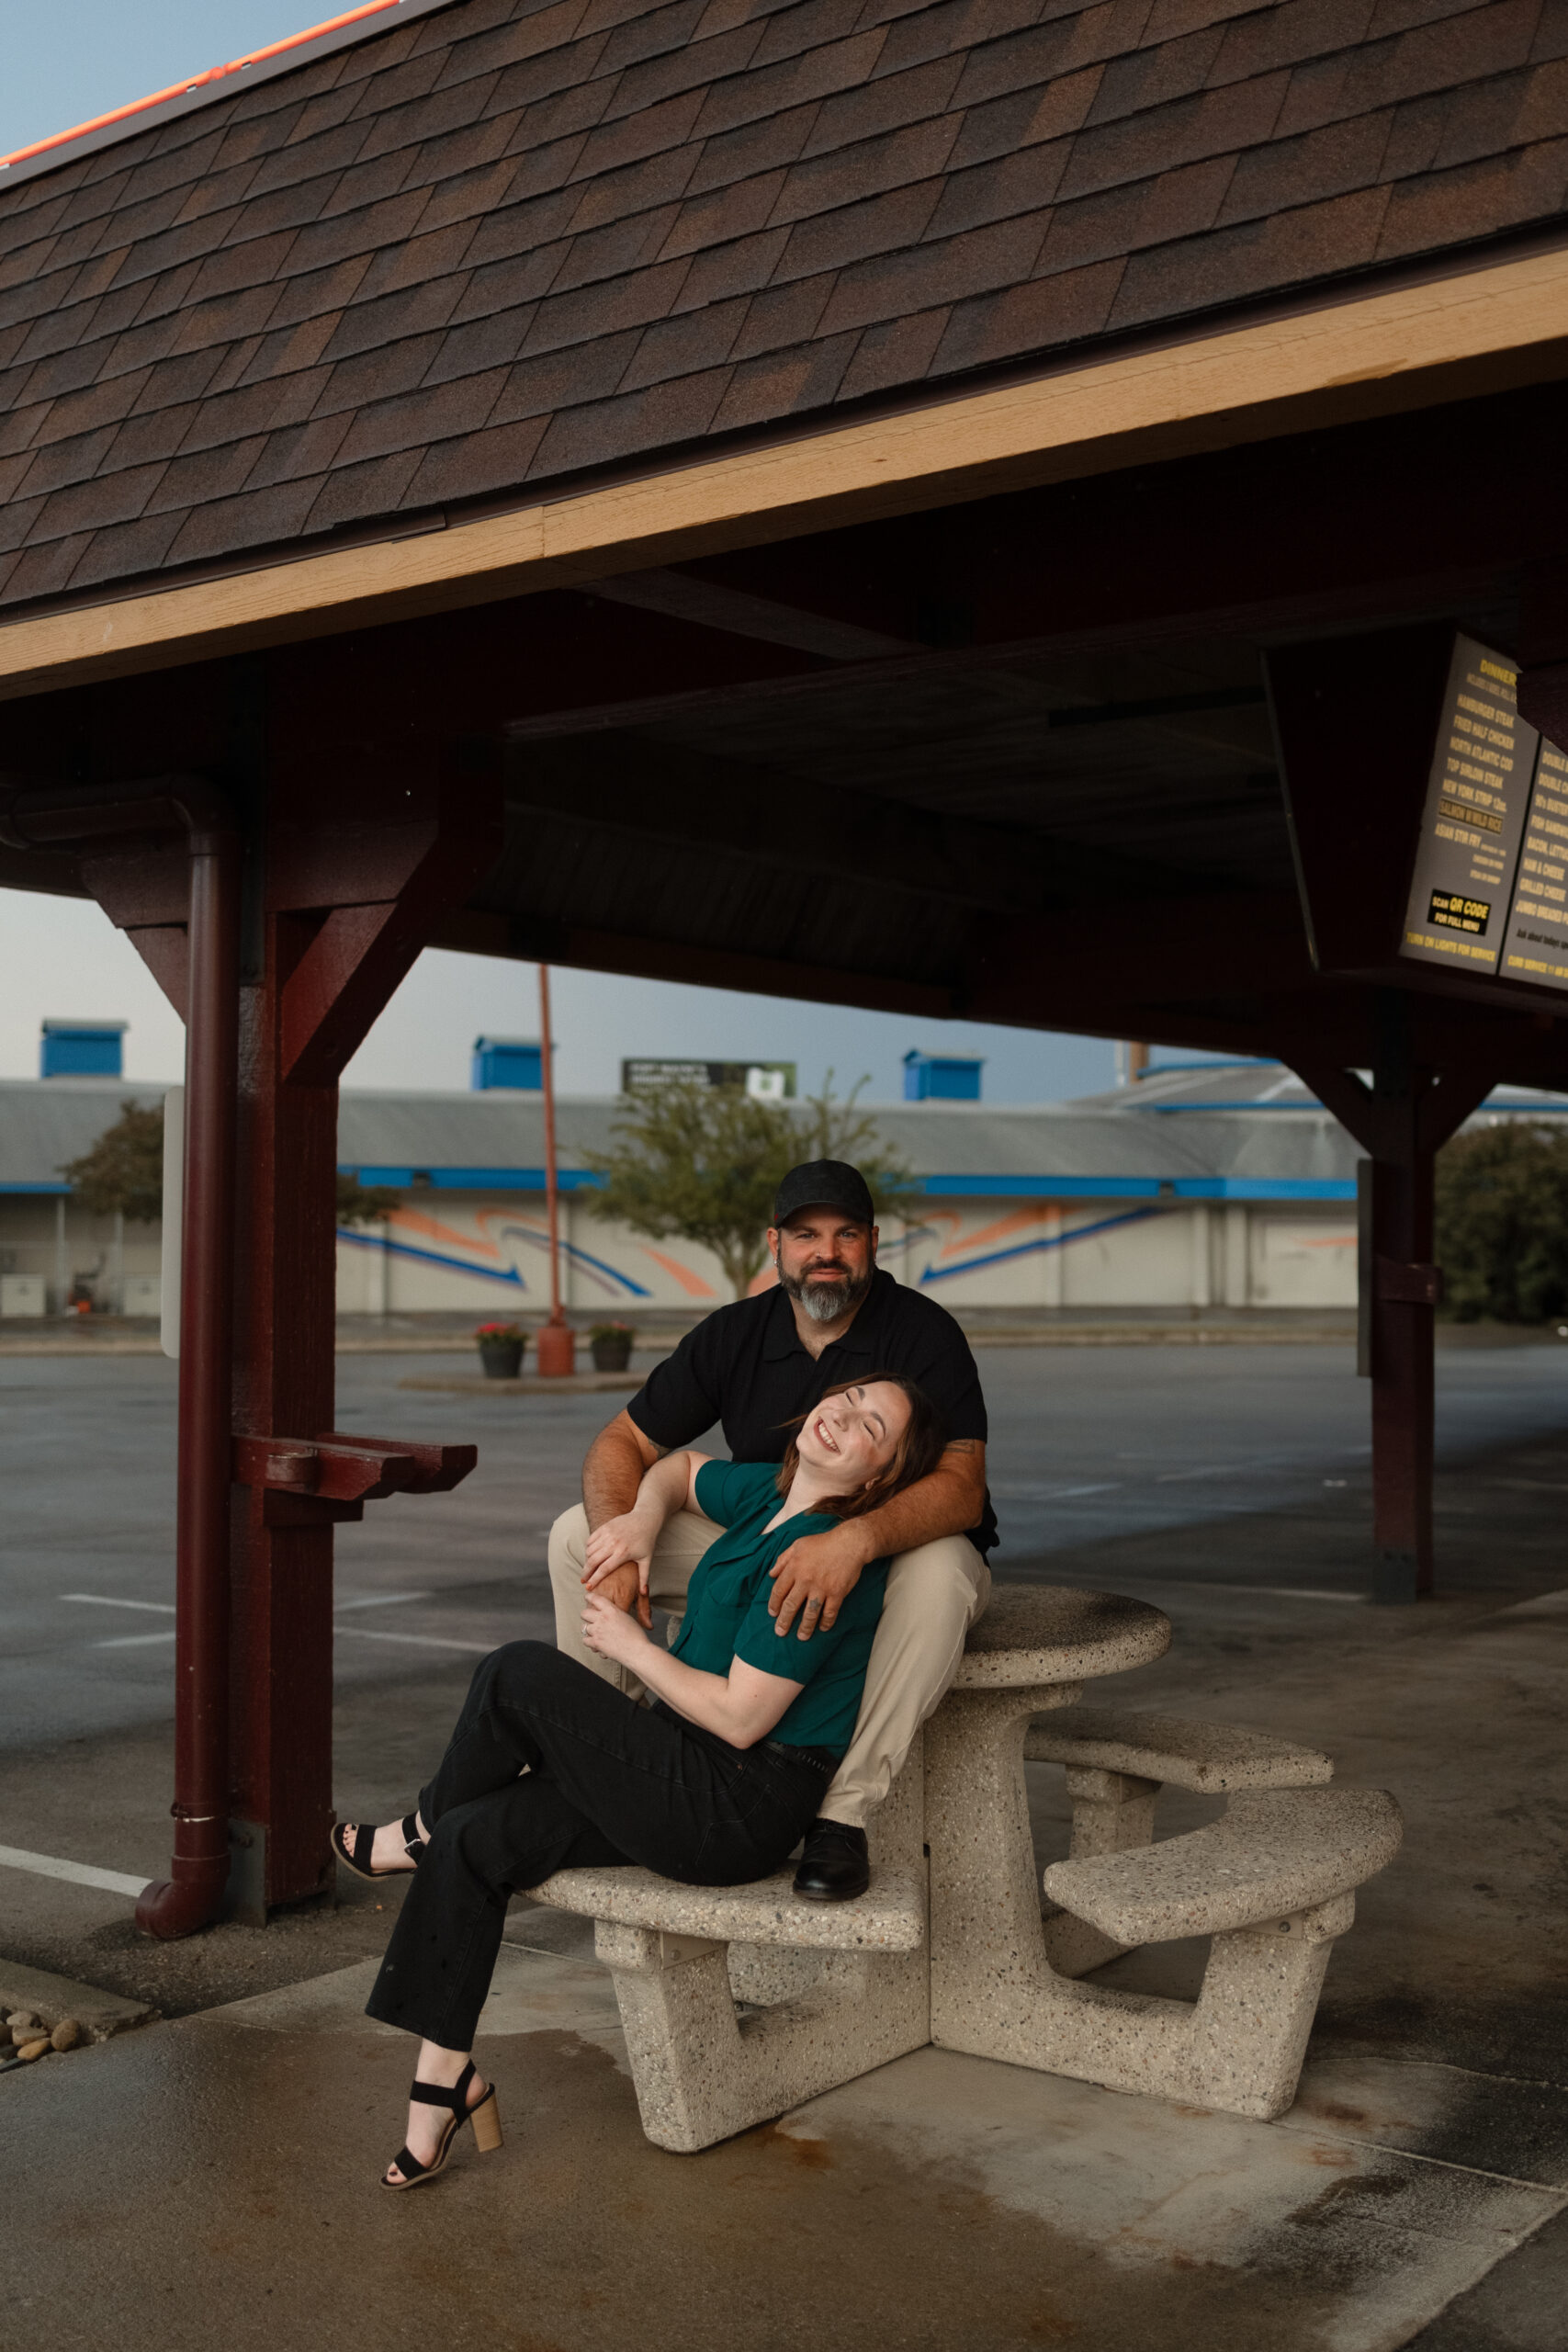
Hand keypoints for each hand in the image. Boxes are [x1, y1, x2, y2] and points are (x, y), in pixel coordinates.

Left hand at [582, 1587, 650, 1666]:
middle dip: (586, 1616)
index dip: (589, 1597)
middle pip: (584, 1613)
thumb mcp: (627, 1618)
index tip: (587, 1598)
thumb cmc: (636, 1636)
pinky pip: (585, 1640)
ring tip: (595, 1633)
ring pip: (584, 1628)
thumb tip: (610, 1613)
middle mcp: (602, 1618)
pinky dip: (589, 1642)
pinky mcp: (596, 1642)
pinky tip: (595, 1642)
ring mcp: (598, 1630)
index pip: (595, 1599)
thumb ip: (616, 1614)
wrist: (637, 1650)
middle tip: (590, 1619)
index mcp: (611, 1610)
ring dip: (589, 1630)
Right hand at [583, 1512, 655, 1627]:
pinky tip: (590, 1555)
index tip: (588, 1587)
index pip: (604, 1569)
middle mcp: (613, 1543)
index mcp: (623, 1553)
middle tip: (583, 1580)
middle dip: (586, 1572)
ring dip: (587, 1561)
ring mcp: (607, 1534)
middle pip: (593, 1561)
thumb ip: (644, 1577)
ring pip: (589, 1551)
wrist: (645, 1519)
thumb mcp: (647, 1560)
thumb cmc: (647, 1541)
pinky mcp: (604, 1527)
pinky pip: (590, 1540)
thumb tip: (642, 1593)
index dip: (594, 1579)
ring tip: (588, 1568)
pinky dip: (588, 1548)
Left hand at [767, 1522, 867, 1638]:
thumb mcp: (798, 1545)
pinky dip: (826, 1622)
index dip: (774, 1604)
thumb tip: (771, 1574)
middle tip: (780, 1632)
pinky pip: (830, 1612)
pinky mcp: (837, 1593)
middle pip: (791, 1605)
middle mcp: (805, 1580)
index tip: (773, 1613)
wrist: (849, 1543)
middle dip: (784, 1621)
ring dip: (805, 1627)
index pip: (779, 1590)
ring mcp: (821, 1588)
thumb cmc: (823, 1543)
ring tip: (801, 1637)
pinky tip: (823, 1628)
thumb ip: (783, 1559)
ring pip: (810, 1613)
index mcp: (794, 1567)